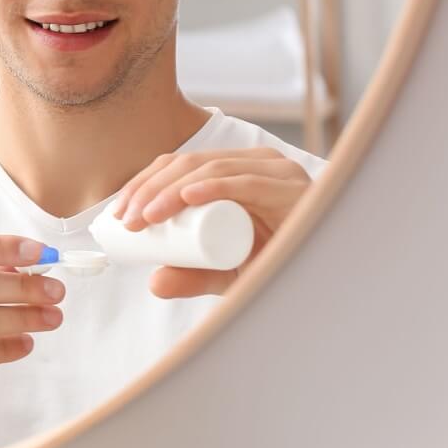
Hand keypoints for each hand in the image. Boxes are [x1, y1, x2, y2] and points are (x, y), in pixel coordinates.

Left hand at [112, 147, 312, 298]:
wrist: (327, 274)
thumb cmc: (278, 262)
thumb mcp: (226, 272)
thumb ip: (193, 276)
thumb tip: (154, 283)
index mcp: (234, 171)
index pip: (178, 166)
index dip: (144, 184)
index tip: (120, 214)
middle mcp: (254, 164)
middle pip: (188, 165)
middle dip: (150, 190)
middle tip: (129, 221)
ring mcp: (274, 172)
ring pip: (210, 170)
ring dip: (171, 192)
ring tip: (147, 217)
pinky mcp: (290, 187)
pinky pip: (246, 182)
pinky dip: (214, 187)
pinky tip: (187, 197)